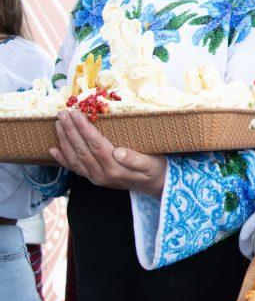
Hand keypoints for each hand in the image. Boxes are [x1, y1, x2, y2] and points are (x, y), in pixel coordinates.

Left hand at [50, 110, 166, 197]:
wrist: (154, 186)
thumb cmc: (155, 169)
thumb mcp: (152, 163)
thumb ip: (135, 159)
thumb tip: (118, 152)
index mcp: (116, 168)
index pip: (96, 145)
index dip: (84, 129)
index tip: (76, 113)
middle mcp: (102, 174)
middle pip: (82, 150)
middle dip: (71, 130)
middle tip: (63, 113)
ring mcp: (96, 178)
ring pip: (75, 158)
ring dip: (64, 140)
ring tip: (58, 124)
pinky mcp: (94, 179)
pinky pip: (75, 169)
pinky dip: (63, 159)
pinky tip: (53, 149)